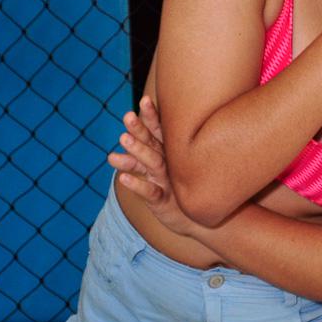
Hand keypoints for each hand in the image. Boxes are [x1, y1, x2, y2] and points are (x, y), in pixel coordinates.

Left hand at [108, 97, 195, 235]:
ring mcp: (167, 182)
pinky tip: (122, 179)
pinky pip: (149, 192)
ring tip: (122, 140)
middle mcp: (169, 164)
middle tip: (127, 116)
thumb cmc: (182, 190)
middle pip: (153, 144)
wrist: (199, 222)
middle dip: (140, 129)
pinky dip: (137, 185)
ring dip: (137, 151)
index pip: (159, 132)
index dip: (151, 116)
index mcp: (169, 154)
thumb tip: (141, 129)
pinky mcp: (163, 202)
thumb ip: (155, 149)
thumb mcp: (169, 168)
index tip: (144, 99)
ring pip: (152, 164)